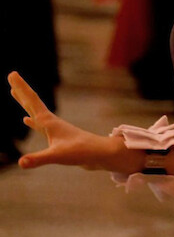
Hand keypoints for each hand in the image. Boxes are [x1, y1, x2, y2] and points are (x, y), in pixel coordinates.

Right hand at [7, 72, 129, 172]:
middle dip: (21, 89)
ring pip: (34, 111)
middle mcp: (51, 121)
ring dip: (24, 102)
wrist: (99, 154)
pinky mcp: (56, 137)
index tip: (12, 74)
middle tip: (11, 76)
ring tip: (14, 92)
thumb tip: (20, 163)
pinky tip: (25, 120)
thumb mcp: (57, 156)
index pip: (32, 100)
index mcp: (49, 121)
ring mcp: (54, 128)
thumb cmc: (81, 152)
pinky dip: (31, 122)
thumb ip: (38, 159)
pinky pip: (39, 125)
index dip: (21, 87)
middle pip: (32, 102)